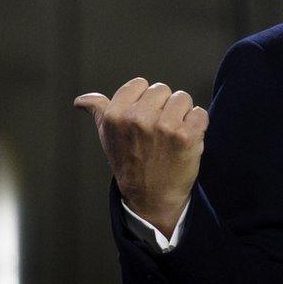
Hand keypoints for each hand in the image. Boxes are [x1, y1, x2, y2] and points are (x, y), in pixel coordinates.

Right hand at [74, 77, 208, 236]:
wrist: (151, 199)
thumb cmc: (131, 166)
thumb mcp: (108, 138)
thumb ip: (99, 113)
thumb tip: (82, 100)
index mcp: (115, 115)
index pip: (140, 84)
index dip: (145, 101)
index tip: (144, 119)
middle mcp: (138, 118)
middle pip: (163, 89)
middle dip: (164, 107)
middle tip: (159, 131)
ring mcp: (164, 126)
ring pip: (183, 98)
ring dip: (182, 115)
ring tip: (173, 136)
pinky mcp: (187, 135)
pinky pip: (200, 113)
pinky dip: (198, 125)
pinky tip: (186, 141)